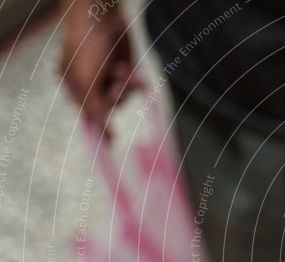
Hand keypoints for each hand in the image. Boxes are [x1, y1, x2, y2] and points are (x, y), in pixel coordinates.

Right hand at [59, 2, 139, 138]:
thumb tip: (103, 137)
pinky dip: (135, 80)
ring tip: (121, 69)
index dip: (101, 131)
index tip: (111, 147)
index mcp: (75, 89)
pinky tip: (131, 69)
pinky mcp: (126, 70)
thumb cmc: (86, 49)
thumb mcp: (86, 84)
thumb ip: (95, 111)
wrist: (102, 19)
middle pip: (112, 107)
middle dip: (116, 96)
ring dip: (126, 86)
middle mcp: (93, 85)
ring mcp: (110, 77)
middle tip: (114, 83)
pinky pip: (136, 86)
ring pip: (126, 97)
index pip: (90, 116)